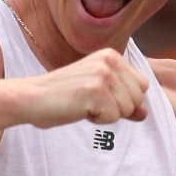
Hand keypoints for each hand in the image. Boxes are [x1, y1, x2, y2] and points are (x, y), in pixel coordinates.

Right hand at [20, 48, 148, 128]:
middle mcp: (110, 60)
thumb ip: (123, 101)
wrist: (32, 98)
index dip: (123, 99)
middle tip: (89, 102)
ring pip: (127, 109)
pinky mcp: (95, 91)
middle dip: (117, 109)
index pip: (142, 86)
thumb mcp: (98, 94)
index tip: (97, 96)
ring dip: (106, 115)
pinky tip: (79, 109)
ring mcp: (103, 74)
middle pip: (138, 98)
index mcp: (112, 55)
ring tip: (83, 104)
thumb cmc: (62, 97)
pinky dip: (97, 120)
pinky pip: (113, 118)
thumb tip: (144, 113)